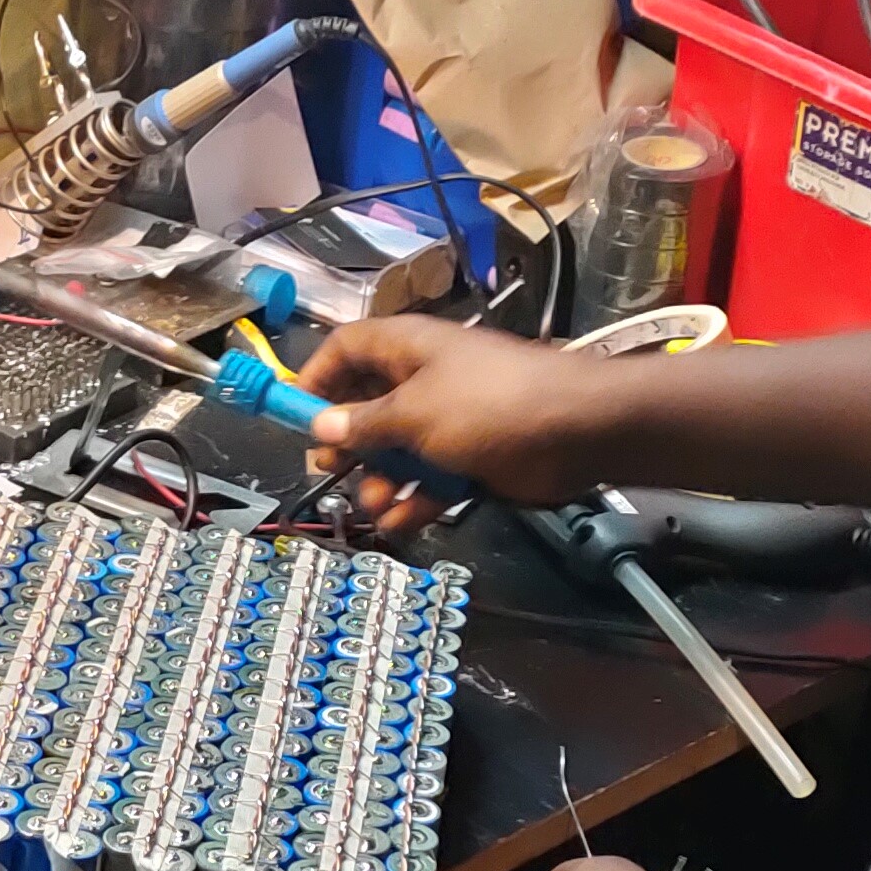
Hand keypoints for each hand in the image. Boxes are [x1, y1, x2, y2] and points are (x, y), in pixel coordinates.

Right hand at [302, 319, 625, 538]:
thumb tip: (322, 425)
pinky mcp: (470, 457)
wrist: (577, 430)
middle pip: (365, 406)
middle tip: (330, 469)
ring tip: (376, 504)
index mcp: (405, 348)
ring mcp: (448, 420)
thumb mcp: (415, 413)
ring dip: (379, 481)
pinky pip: (428, 479)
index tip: (292, 415)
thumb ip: (365, 422)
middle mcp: (422, 379)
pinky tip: (403, 521)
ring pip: (395, 451)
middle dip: (346, 441)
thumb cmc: (489, 406)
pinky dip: (414, 500)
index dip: (315, 378)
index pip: (344, 349)